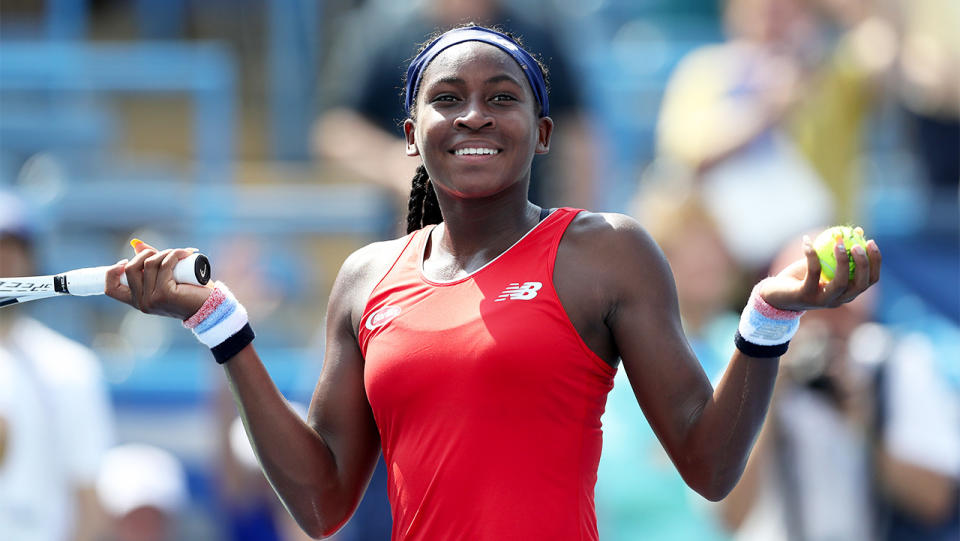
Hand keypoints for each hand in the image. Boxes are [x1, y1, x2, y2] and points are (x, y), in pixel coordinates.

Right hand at [105, 239, 211, 319]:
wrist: (209, 307)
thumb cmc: (188, 291)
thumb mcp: (165, 276)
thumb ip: (150, 263)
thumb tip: (135, 244)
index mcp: (137, 301)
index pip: (111, 288)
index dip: (113, 271)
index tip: (126, 261)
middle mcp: (141, 303)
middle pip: (130, 269)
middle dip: (146, 254)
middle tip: (164, 253)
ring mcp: (152, 300)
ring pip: (149, 264)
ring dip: (165, 253)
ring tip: (179, 254)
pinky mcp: (165, 294)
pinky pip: (165, 266)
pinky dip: (174, 255)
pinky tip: (185, 253)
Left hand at [759, 235, 880, 311]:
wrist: (777, 294)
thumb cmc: (803, 276)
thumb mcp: (823, 262)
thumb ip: (840, 250)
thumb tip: (858, 230)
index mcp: (847, 292)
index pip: (871, 280)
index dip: (875, 262)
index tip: (870, 242)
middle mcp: (839, 300)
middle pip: (860, 284)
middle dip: (863, 264)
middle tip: (857, 245)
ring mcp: (822, 300)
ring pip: (840, 283)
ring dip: (842, 262)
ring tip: (838, 243)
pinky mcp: (805, 296)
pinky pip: (813, 273)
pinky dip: (812, 255)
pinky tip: (807, 241)